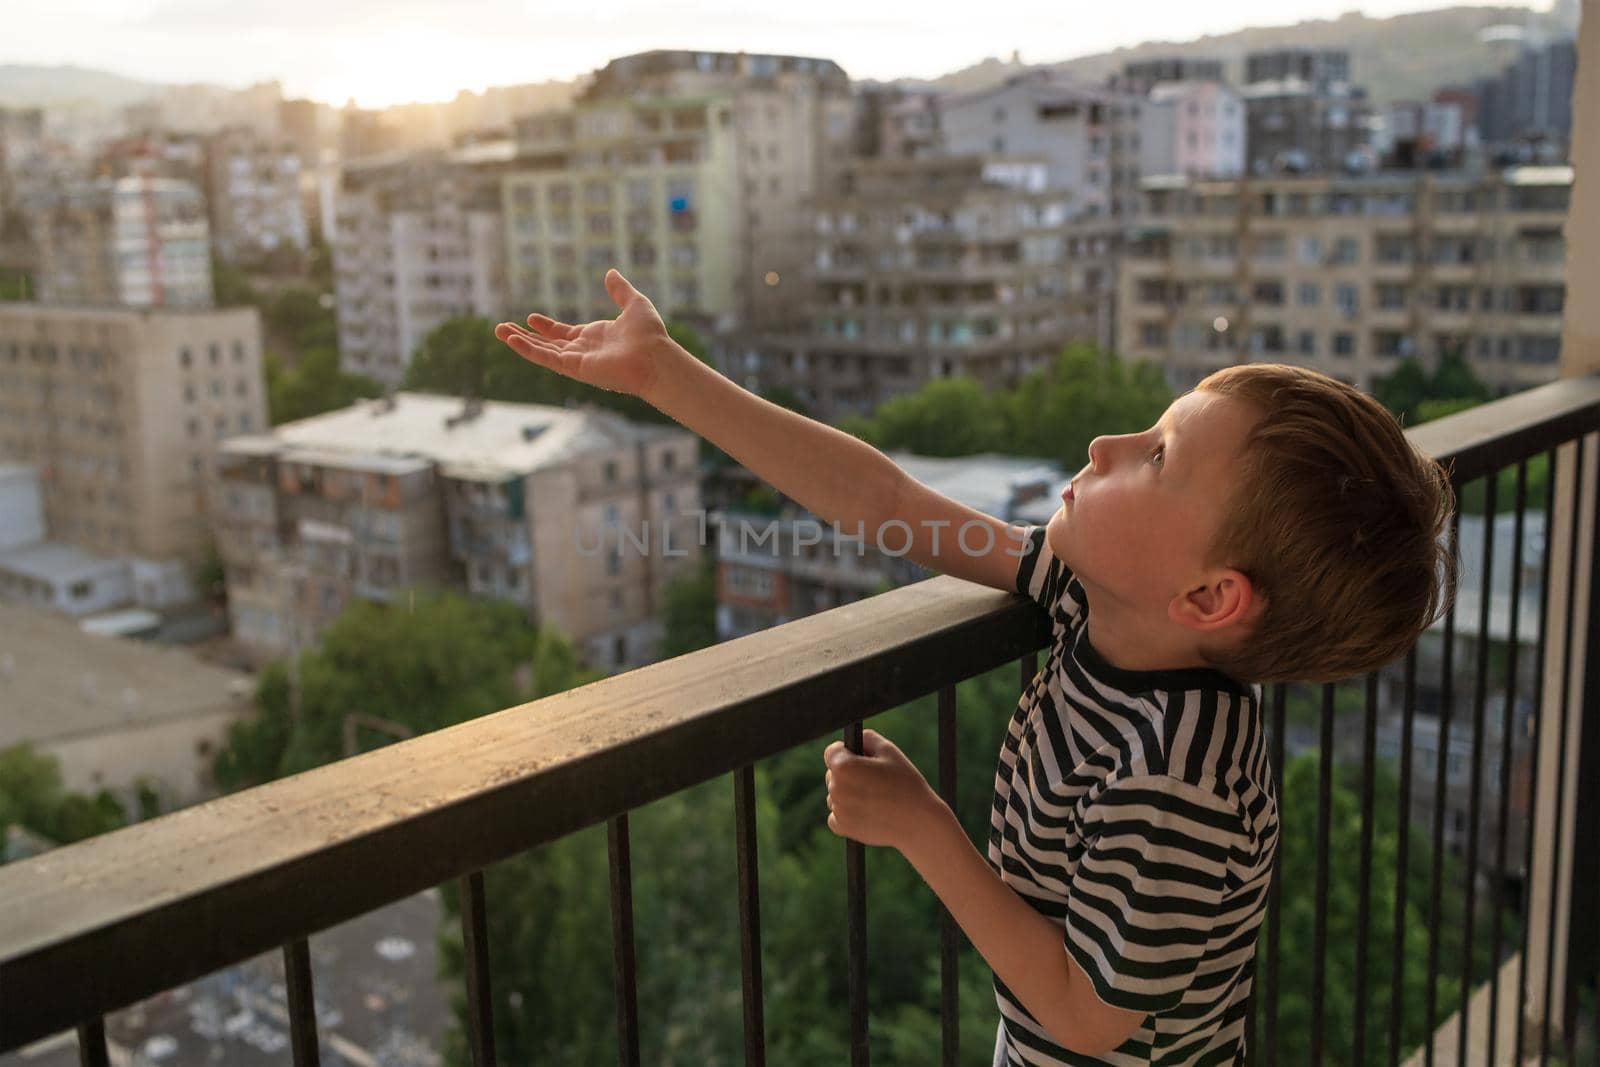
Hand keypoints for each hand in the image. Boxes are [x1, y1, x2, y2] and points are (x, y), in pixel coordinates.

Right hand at [494, 269, 677, 398]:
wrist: (657, 358)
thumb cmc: (651, 335)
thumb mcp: (634, 303)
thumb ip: (620, 290)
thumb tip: (611, 272)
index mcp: (595, 338)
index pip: (564, 334)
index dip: (546, 327)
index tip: (530, 318)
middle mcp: (584, 351)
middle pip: (547, 344)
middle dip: (525, 336)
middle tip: (503, 329)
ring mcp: (578, 361)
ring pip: (542, 352)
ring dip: (519, 342)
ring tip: (498, 332)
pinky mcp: (575, 368)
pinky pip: (546, 359)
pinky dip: (528, 350)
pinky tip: (511, 340)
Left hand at [823, 729, 943, 851]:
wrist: (918, 822)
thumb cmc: (906, 784)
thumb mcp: (890, 751)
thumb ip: (867, 738)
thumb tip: (855, 741)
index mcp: (844, 767)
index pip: (832, 751)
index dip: (846, 751)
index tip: (860, 758)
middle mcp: (836, 788)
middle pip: (833, 773)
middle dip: (848, 773)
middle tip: (873, 779)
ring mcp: (838, 809)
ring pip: (836, 794)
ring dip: (848, 793)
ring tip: (875, 796)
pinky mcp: (842, 827)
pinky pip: (837, 814)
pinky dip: (848, 813)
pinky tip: (868, 810)